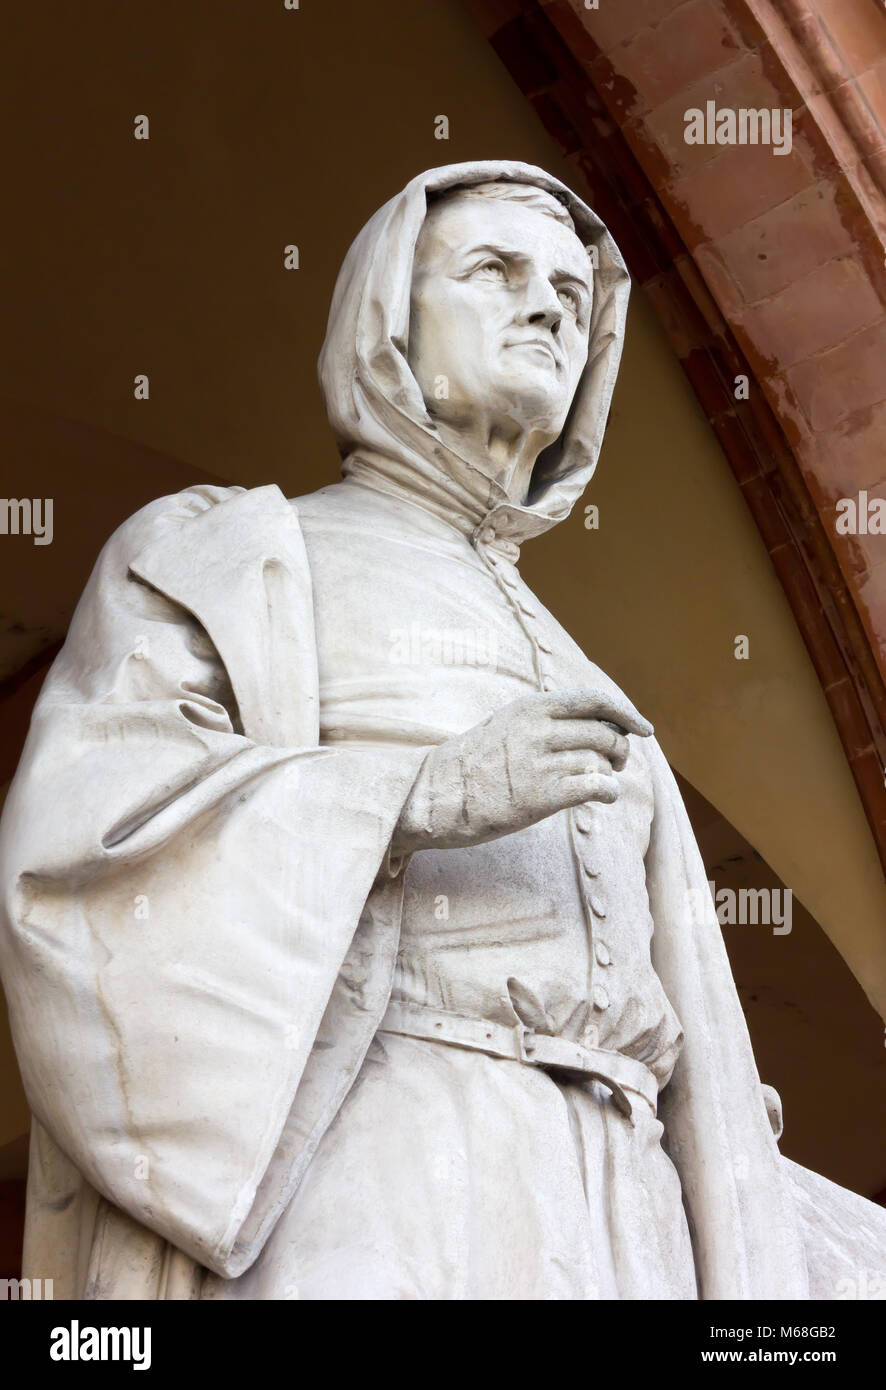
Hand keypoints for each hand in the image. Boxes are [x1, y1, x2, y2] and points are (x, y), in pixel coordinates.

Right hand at [392, 687, 652, 852]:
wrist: (436, 795)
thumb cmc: (474, 763)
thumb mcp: (506, 725)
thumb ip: (545, 720)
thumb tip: (596, 723)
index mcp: (530, 707)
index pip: (594, 699)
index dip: (627, 712)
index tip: (645, 728)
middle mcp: (536, 729)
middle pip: (605, 732)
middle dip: (621, 749)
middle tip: (616, 763)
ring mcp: (538, 762)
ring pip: (601, 760)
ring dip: (610, 773)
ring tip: (602, 781)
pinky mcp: (540, 796)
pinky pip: (595, 786)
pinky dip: (608, 791)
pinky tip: (602, 796)